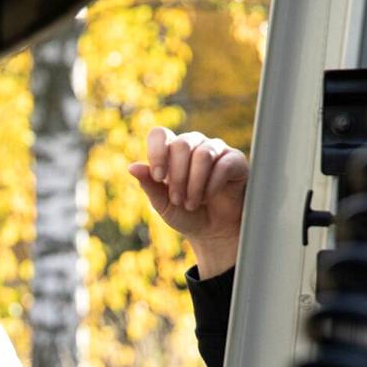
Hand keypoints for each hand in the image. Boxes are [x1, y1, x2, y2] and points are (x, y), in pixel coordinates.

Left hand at [129, 128, 248, 277]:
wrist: (213, 232)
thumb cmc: (187, 215)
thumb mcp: (163, 204)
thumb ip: (149, 185)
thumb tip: (131, 167)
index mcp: (171, 152)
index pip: (160, 134)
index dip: (157, 152)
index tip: (158, 177)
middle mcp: (193, 145)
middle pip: (182, 144)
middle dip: (177, 176)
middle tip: (177, 200)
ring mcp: (215, 150)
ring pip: (203, 155)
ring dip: (194, 184)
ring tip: (192, 204)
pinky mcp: (235, 160)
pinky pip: (223, 165)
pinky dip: (212, 186)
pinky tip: (208, 198)